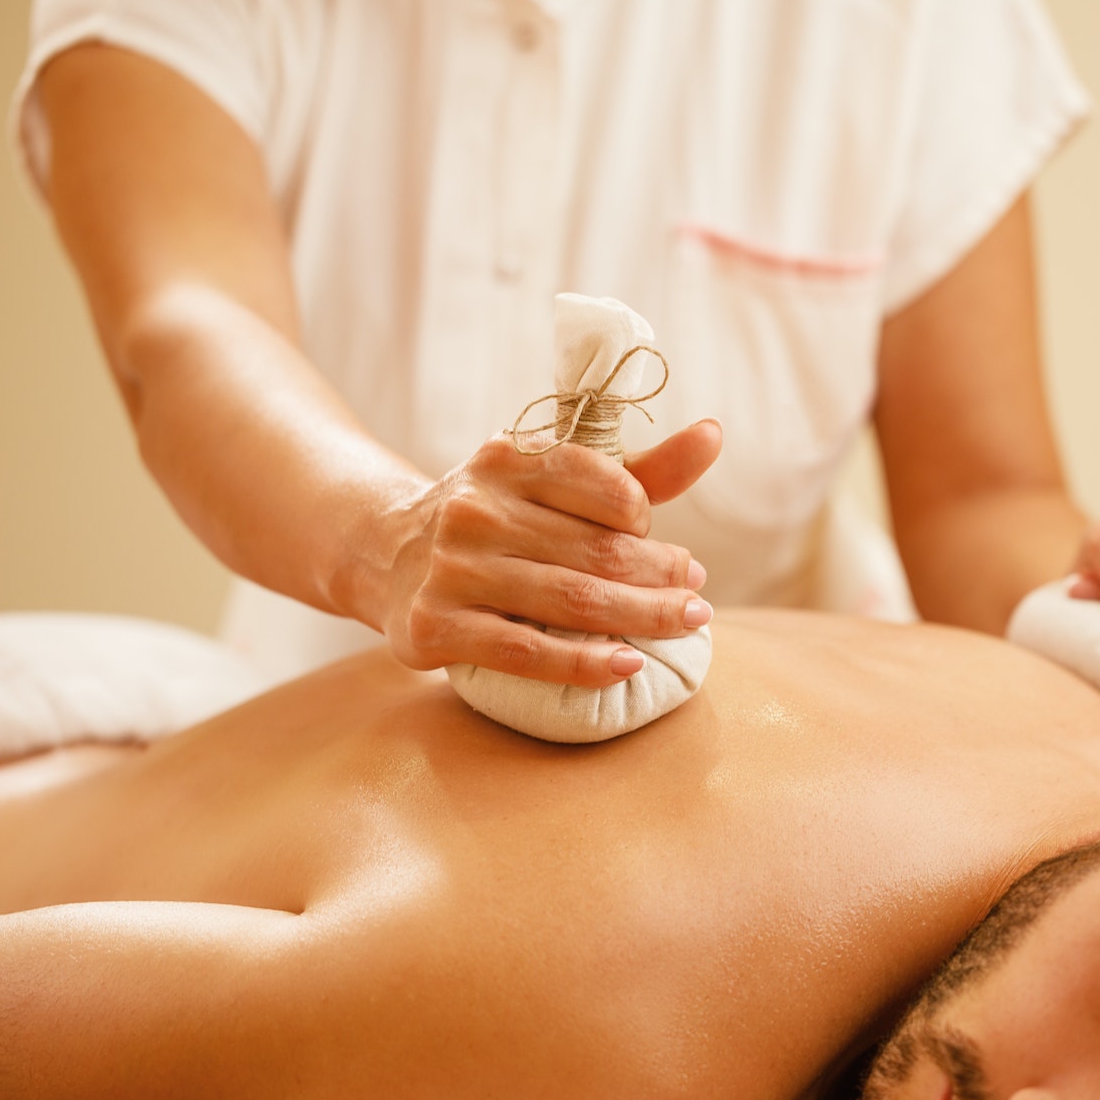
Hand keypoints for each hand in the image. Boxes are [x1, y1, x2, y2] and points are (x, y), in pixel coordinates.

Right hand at [372, 420, 723, 684]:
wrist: (385, 554)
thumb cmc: (497, 518)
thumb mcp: (555, 481)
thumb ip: (638, 469)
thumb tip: (715, 435)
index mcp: (508, 458)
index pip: (602, 483)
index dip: (646, 521)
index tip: (676, 552)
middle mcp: (475, 507)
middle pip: (596, 551)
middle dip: (661, 577)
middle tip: (696, 600)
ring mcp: (450, 568)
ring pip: (569, 600)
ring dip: (641, 617)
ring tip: (683, 625)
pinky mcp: (434, 626)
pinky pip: (524, 651)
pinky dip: (585, 662)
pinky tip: (628, 664)